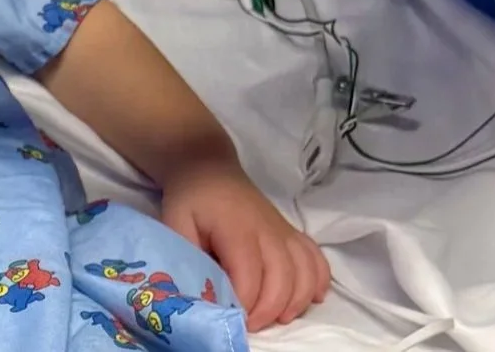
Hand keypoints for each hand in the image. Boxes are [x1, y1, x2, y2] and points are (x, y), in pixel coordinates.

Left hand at [159, 162, 328, 331]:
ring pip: (305, 272)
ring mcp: (285, 232)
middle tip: (250, 325)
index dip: (245, 305)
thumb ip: (186, 258)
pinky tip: (311, 299)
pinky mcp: (293, 234)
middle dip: (270, 310)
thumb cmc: (191, 200)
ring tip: (279, 318)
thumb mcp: (175, 223)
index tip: (232, 319)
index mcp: (238, 230)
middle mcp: (268, 231)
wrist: (210, 169)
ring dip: (297, 301)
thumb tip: (199, 294)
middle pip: (283, 278)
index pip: (250, 276)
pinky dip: (319, 282)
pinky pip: (317, 260)